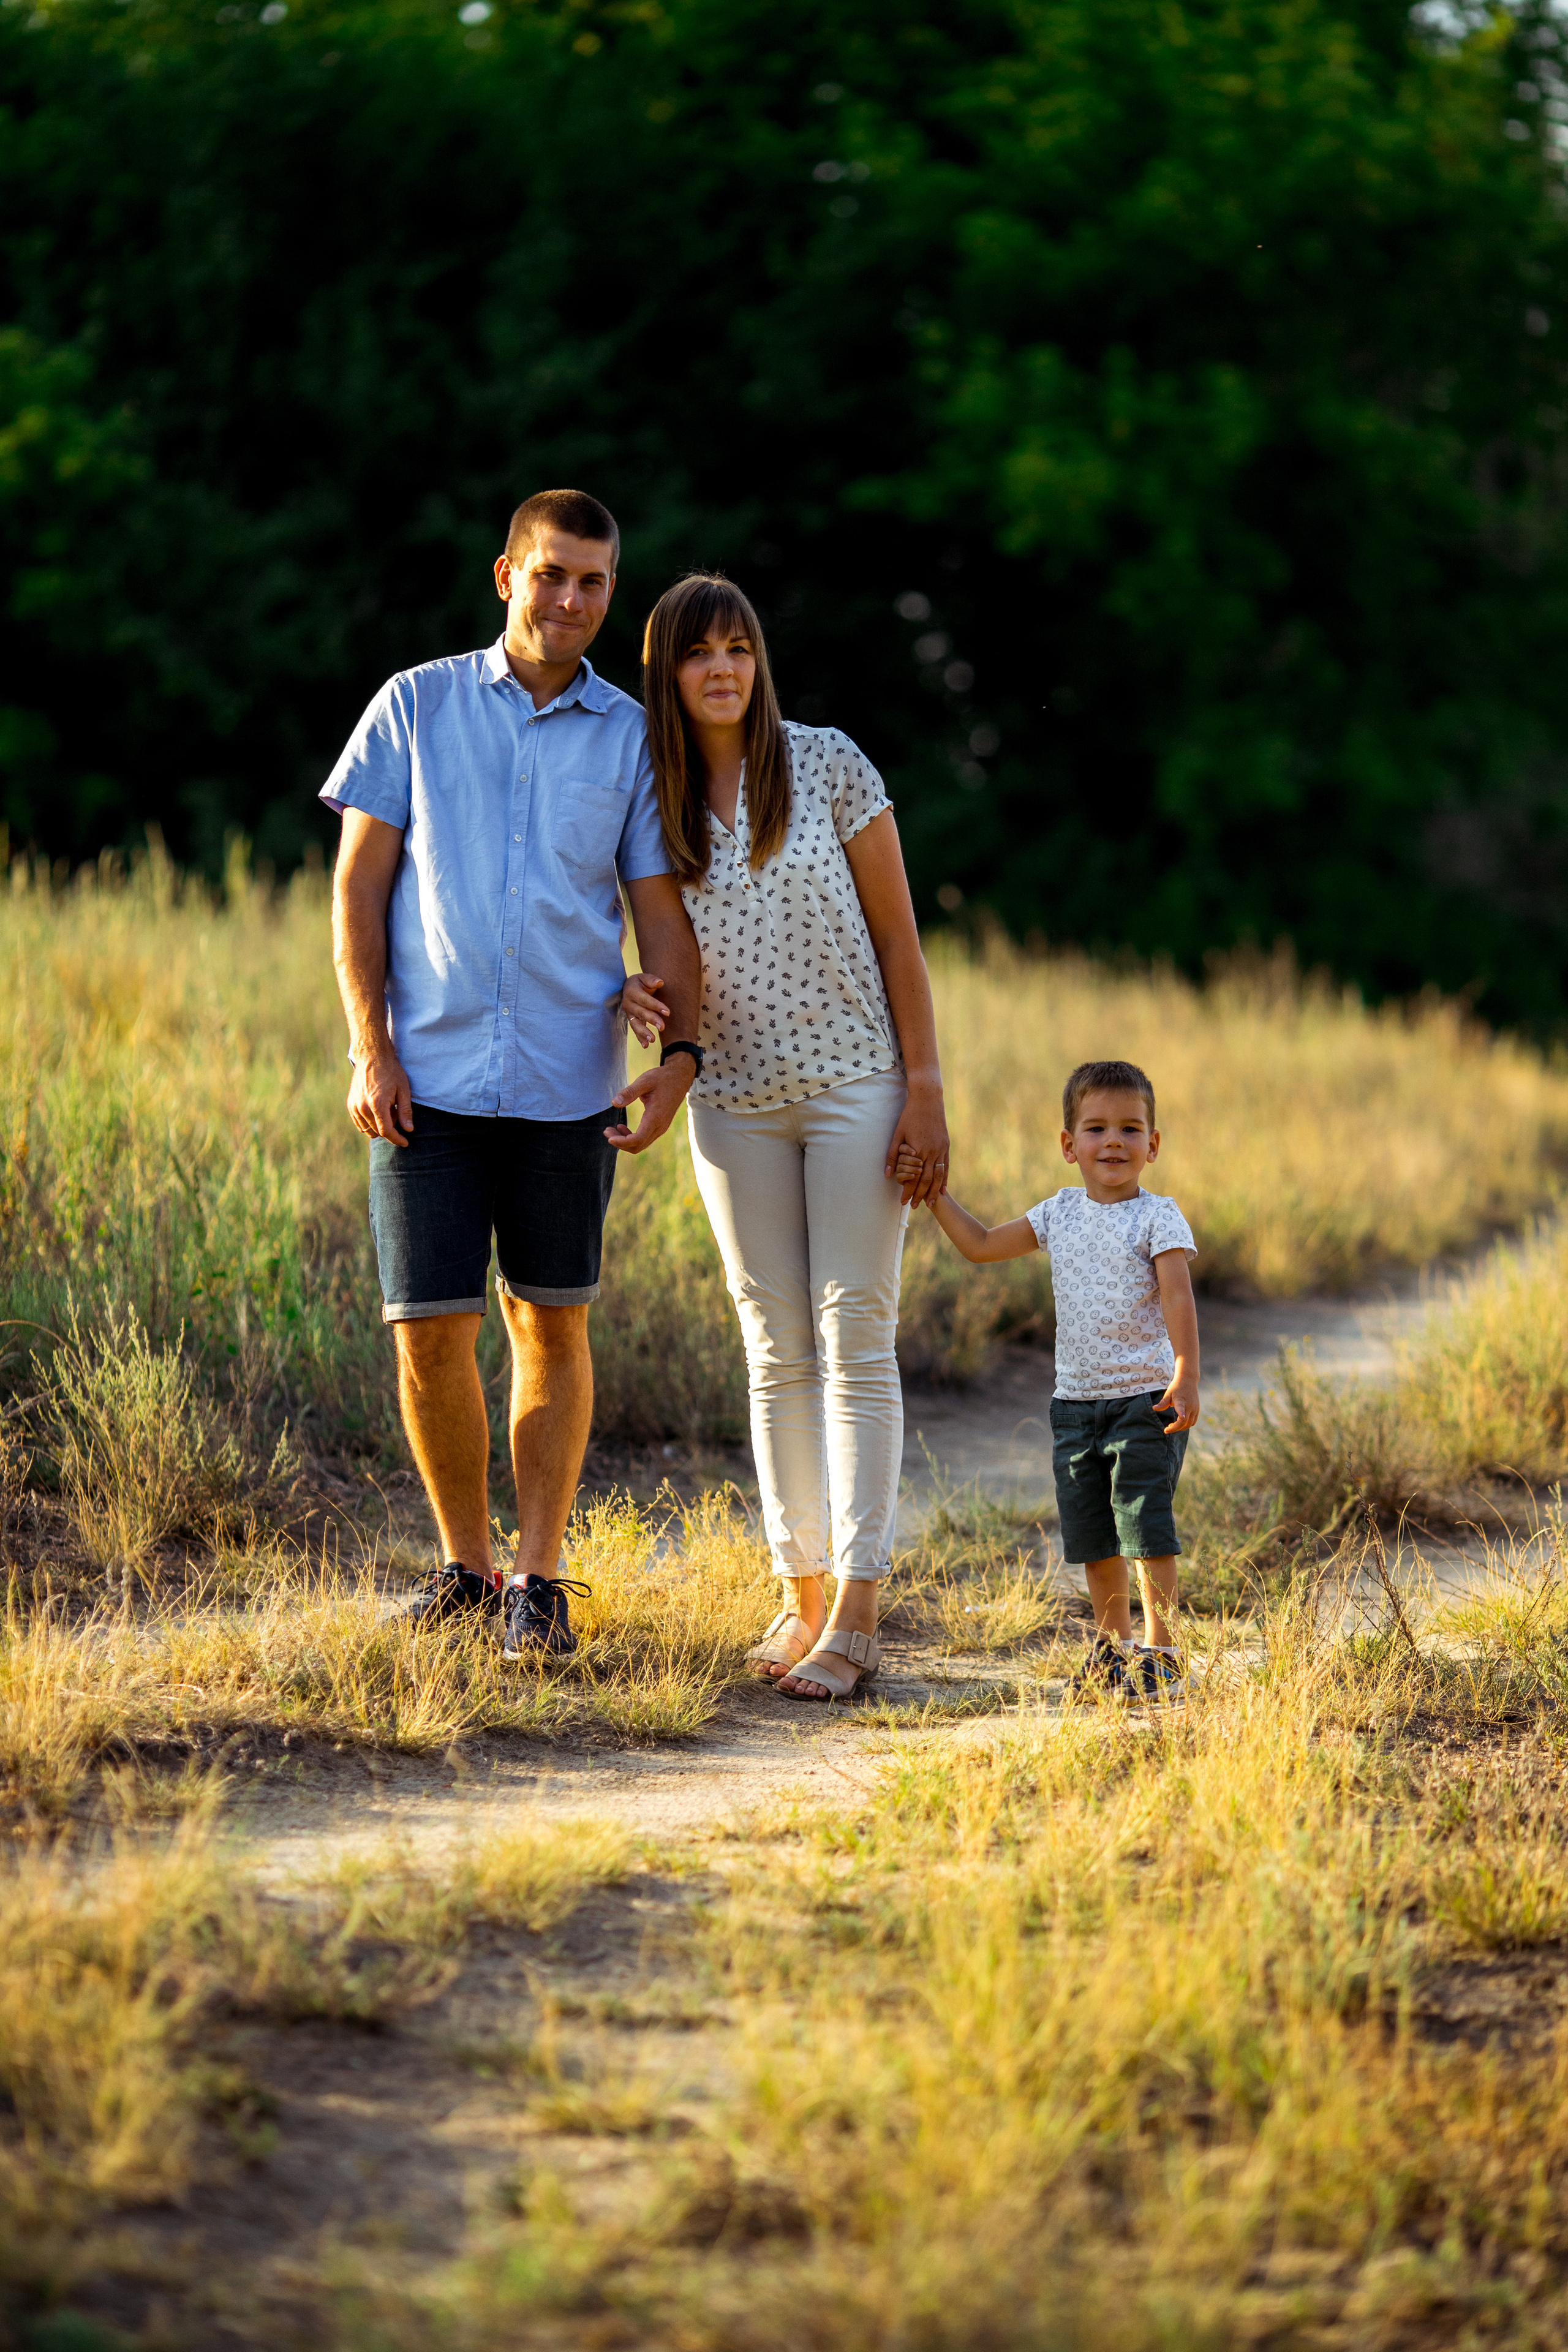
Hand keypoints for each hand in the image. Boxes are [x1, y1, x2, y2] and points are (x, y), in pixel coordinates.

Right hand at [348, 1046, 413, 1145]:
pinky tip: (378, 1110)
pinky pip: (360, 1124)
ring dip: (379, 1126)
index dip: (397, 1139)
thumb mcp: (403, 1090)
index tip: (405, 1142)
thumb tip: (409, 1129)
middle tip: (396, 1112)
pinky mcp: (350, 1105)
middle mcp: (362, 1107)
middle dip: (390, 1128)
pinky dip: (369, 1123)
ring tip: (387, 1108)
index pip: (386, 1131)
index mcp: (377, 1104)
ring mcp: (354, 1107)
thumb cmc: (391, 1071)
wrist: (372, 1057)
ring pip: (368, 1130)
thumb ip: (405, 1111)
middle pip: (378, 1132)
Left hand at [605, 1057, 693, 1154]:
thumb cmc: (662, 1078)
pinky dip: (631, 1138)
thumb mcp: (644, 1081)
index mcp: (655, 1117)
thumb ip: (629, 1092)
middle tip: (606, 1131)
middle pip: (638, 1146)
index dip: (622, 1142)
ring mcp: (661, 1128)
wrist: (680, 1078)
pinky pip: (644, 1139)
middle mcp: (660, 1126)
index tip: (609, 1138)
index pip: (638, 1138)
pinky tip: (622, 1128)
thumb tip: (614, 1103)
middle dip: (620, 1143)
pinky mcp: (659, 1126)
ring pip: (640, 1144)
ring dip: (624, 1141)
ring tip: (610, 1130)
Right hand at [621, 970, 670, 1048]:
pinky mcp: (631, 1020)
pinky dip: (640, 1038)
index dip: (656, 1006)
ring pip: (635, 1024)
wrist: (629, 987)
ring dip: (643, 1032)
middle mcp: (628, 1003)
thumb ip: (652, 980)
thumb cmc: (641, 983)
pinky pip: (635, 1029)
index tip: (668, 1012)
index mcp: (632, 991)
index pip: (645, 1000)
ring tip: (652, 1040)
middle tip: (662, 1027)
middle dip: (652, 1020)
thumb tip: (660, 983)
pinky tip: (646, 1045)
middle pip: (641, 1013)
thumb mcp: (644, 977)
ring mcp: (629, 1013)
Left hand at [885, 1085, 948, 1206]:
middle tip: (915, 1207)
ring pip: (939, 1177)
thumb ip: (893, 1156)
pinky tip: (943, 1190)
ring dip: (934, 1192)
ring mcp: (941, 1149)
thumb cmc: (909, 1116)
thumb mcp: (897, 1134)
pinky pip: (946, 1167)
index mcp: (918, 1150)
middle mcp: (932, 1152)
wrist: (928, 1100)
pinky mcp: (946, 1146)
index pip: (913, 1178)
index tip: (903, 1202)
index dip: (908, 1191)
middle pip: (927, 1181)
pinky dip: (945, 1180)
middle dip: (921, 1196)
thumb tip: (888, 1175)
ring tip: (931, 1204)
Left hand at [1154, 1371, 1199, 1432]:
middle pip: (1184, 1422)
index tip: (1180, 1418)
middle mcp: (1190, 1406)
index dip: (1181, 1414)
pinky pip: (1193, 1421)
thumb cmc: (1176, 1387)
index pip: (1181, 1408)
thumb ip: (1163, 1403)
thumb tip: (1154, 1408)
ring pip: (1190, 1424)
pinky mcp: (1197, 1410)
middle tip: (1167, 1428)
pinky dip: (1186, 1424)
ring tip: (1172, 1425)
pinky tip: (1179, 1422)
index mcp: (1181, 1401)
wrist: (1188, 1380)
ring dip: (1181, 1427)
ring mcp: (1195, 1408)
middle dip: (1175, 1428)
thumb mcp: (1168, 1394)